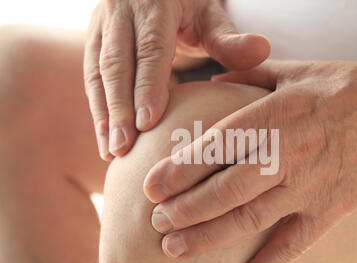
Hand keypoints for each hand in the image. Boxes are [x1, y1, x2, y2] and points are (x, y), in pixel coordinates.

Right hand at [84, 0, 270, 159]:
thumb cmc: (189, 8)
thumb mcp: (210, 17)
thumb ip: (230, 39)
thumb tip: (263, 49)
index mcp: (154, 4)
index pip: (151, 49)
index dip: (147, 86)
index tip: (147, 123)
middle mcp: (122, 13)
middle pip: (117, 64)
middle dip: (118, 108)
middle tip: (123, 148)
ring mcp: (102, 27)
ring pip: (97, 73)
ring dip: (103, 115)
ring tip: (111, 151)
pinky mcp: (93, 42)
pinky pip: (91, 78)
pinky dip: (98, 111)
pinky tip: (105, 141)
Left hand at [143, 60, 356, 262]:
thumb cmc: (353, 88)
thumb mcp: (299, 69)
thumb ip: (251, 75)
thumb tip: (212, 80)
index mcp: (279, 114)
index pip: (218, 146)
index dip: (182, 168)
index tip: (151, 185)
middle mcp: (291, 154)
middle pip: (228, 189)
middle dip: (186, 209)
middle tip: (156, 221)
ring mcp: (311, 187)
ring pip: (251, 220)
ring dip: (209, 238)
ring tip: (174, 249)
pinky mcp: (330, 210)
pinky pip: (294, 245)